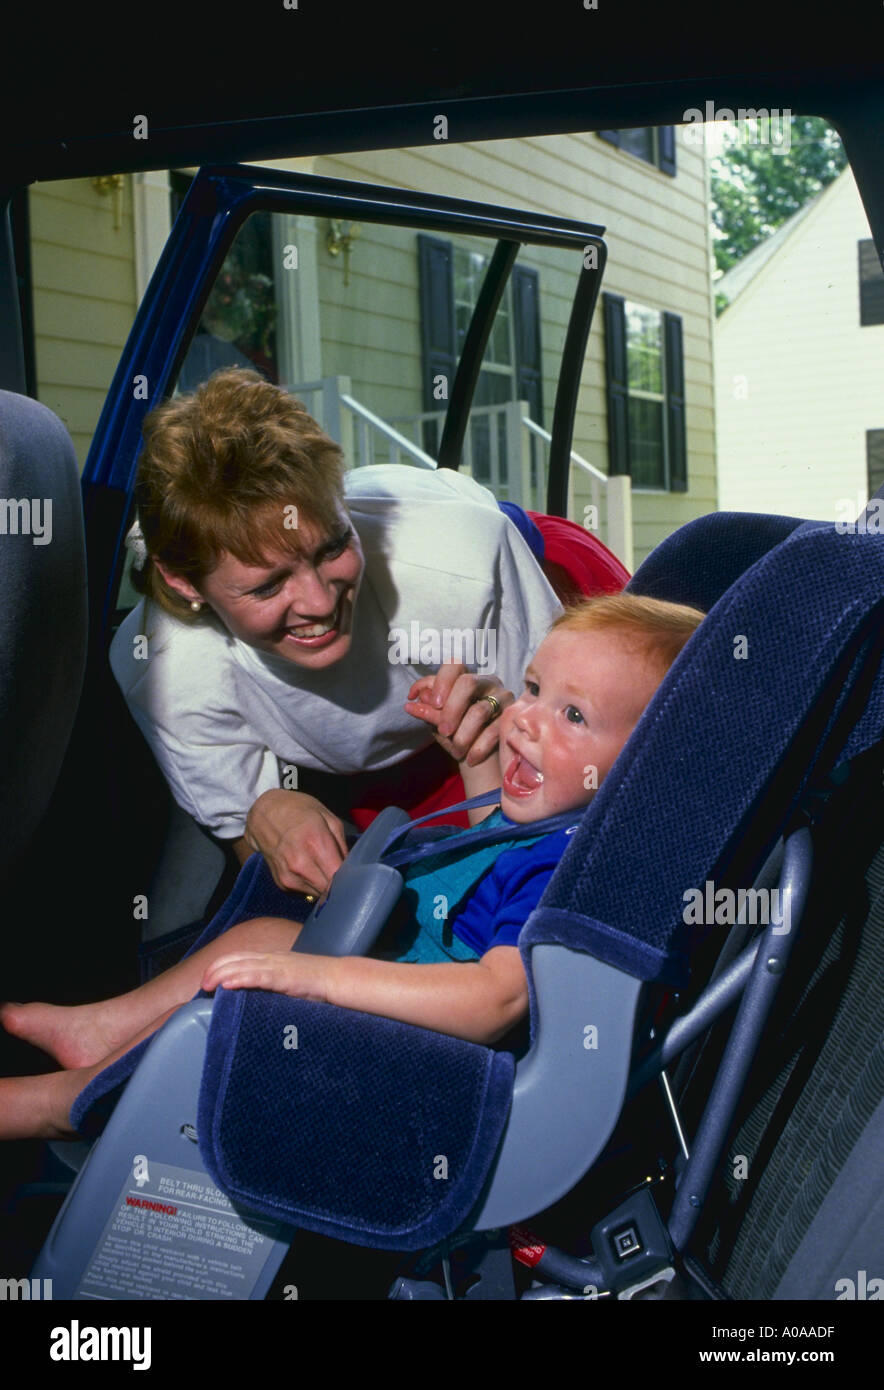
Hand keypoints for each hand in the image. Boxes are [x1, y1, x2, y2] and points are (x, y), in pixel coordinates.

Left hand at [202, 950, 330, 1002]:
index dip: (222, 965)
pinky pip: (258, 975)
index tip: (209, 978)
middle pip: (236, 958)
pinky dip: (241, 978)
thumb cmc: (316, 984)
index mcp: (272, 959)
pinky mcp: (284, 976)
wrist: (337, 979)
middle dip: (216, 969)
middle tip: (202, 983)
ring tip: (207, 984)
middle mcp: (271, 958)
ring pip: (242, 965)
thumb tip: (254, 998)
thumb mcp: (288, 981)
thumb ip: (272, 985)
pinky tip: (228, 984)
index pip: (240, 957)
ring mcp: (277, 965)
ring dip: (222, 974)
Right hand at [245, 790, 348, 895]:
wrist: (264, 813)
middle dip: (338, 884)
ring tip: (324, 868)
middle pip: (329, 890)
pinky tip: (310, 869)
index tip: (354, 874)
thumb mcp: (328, 818)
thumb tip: (351, 868)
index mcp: (316, 843)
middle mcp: (300, 864)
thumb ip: (342, 845)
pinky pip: (305, 892)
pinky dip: (312, 885)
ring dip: (325, 886)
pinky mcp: (282, 883)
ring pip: (318, 895)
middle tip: (343, 873)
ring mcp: (289, 875)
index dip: (349, 878)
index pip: (339, 877)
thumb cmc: (299, 811)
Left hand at [405, 663, 512, 766]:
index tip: (431, 704)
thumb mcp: (438, 723)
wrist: (479, 759)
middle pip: (467, 683)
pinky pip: (493, 730)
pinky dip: (478, 747)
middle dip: (451, 710)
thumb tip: (413, 702)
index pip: (453, 666)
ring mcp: (503, 697)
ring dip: (463, 734)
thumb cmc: (457, 734)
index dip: (440, 682)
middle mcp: (487, 682)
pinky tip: (470, 758)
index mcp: (466, 678)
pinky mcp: (512, 717)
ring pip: (479, 710)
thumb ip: (428, 710)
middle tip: (443, 731)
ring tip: (456, 751)